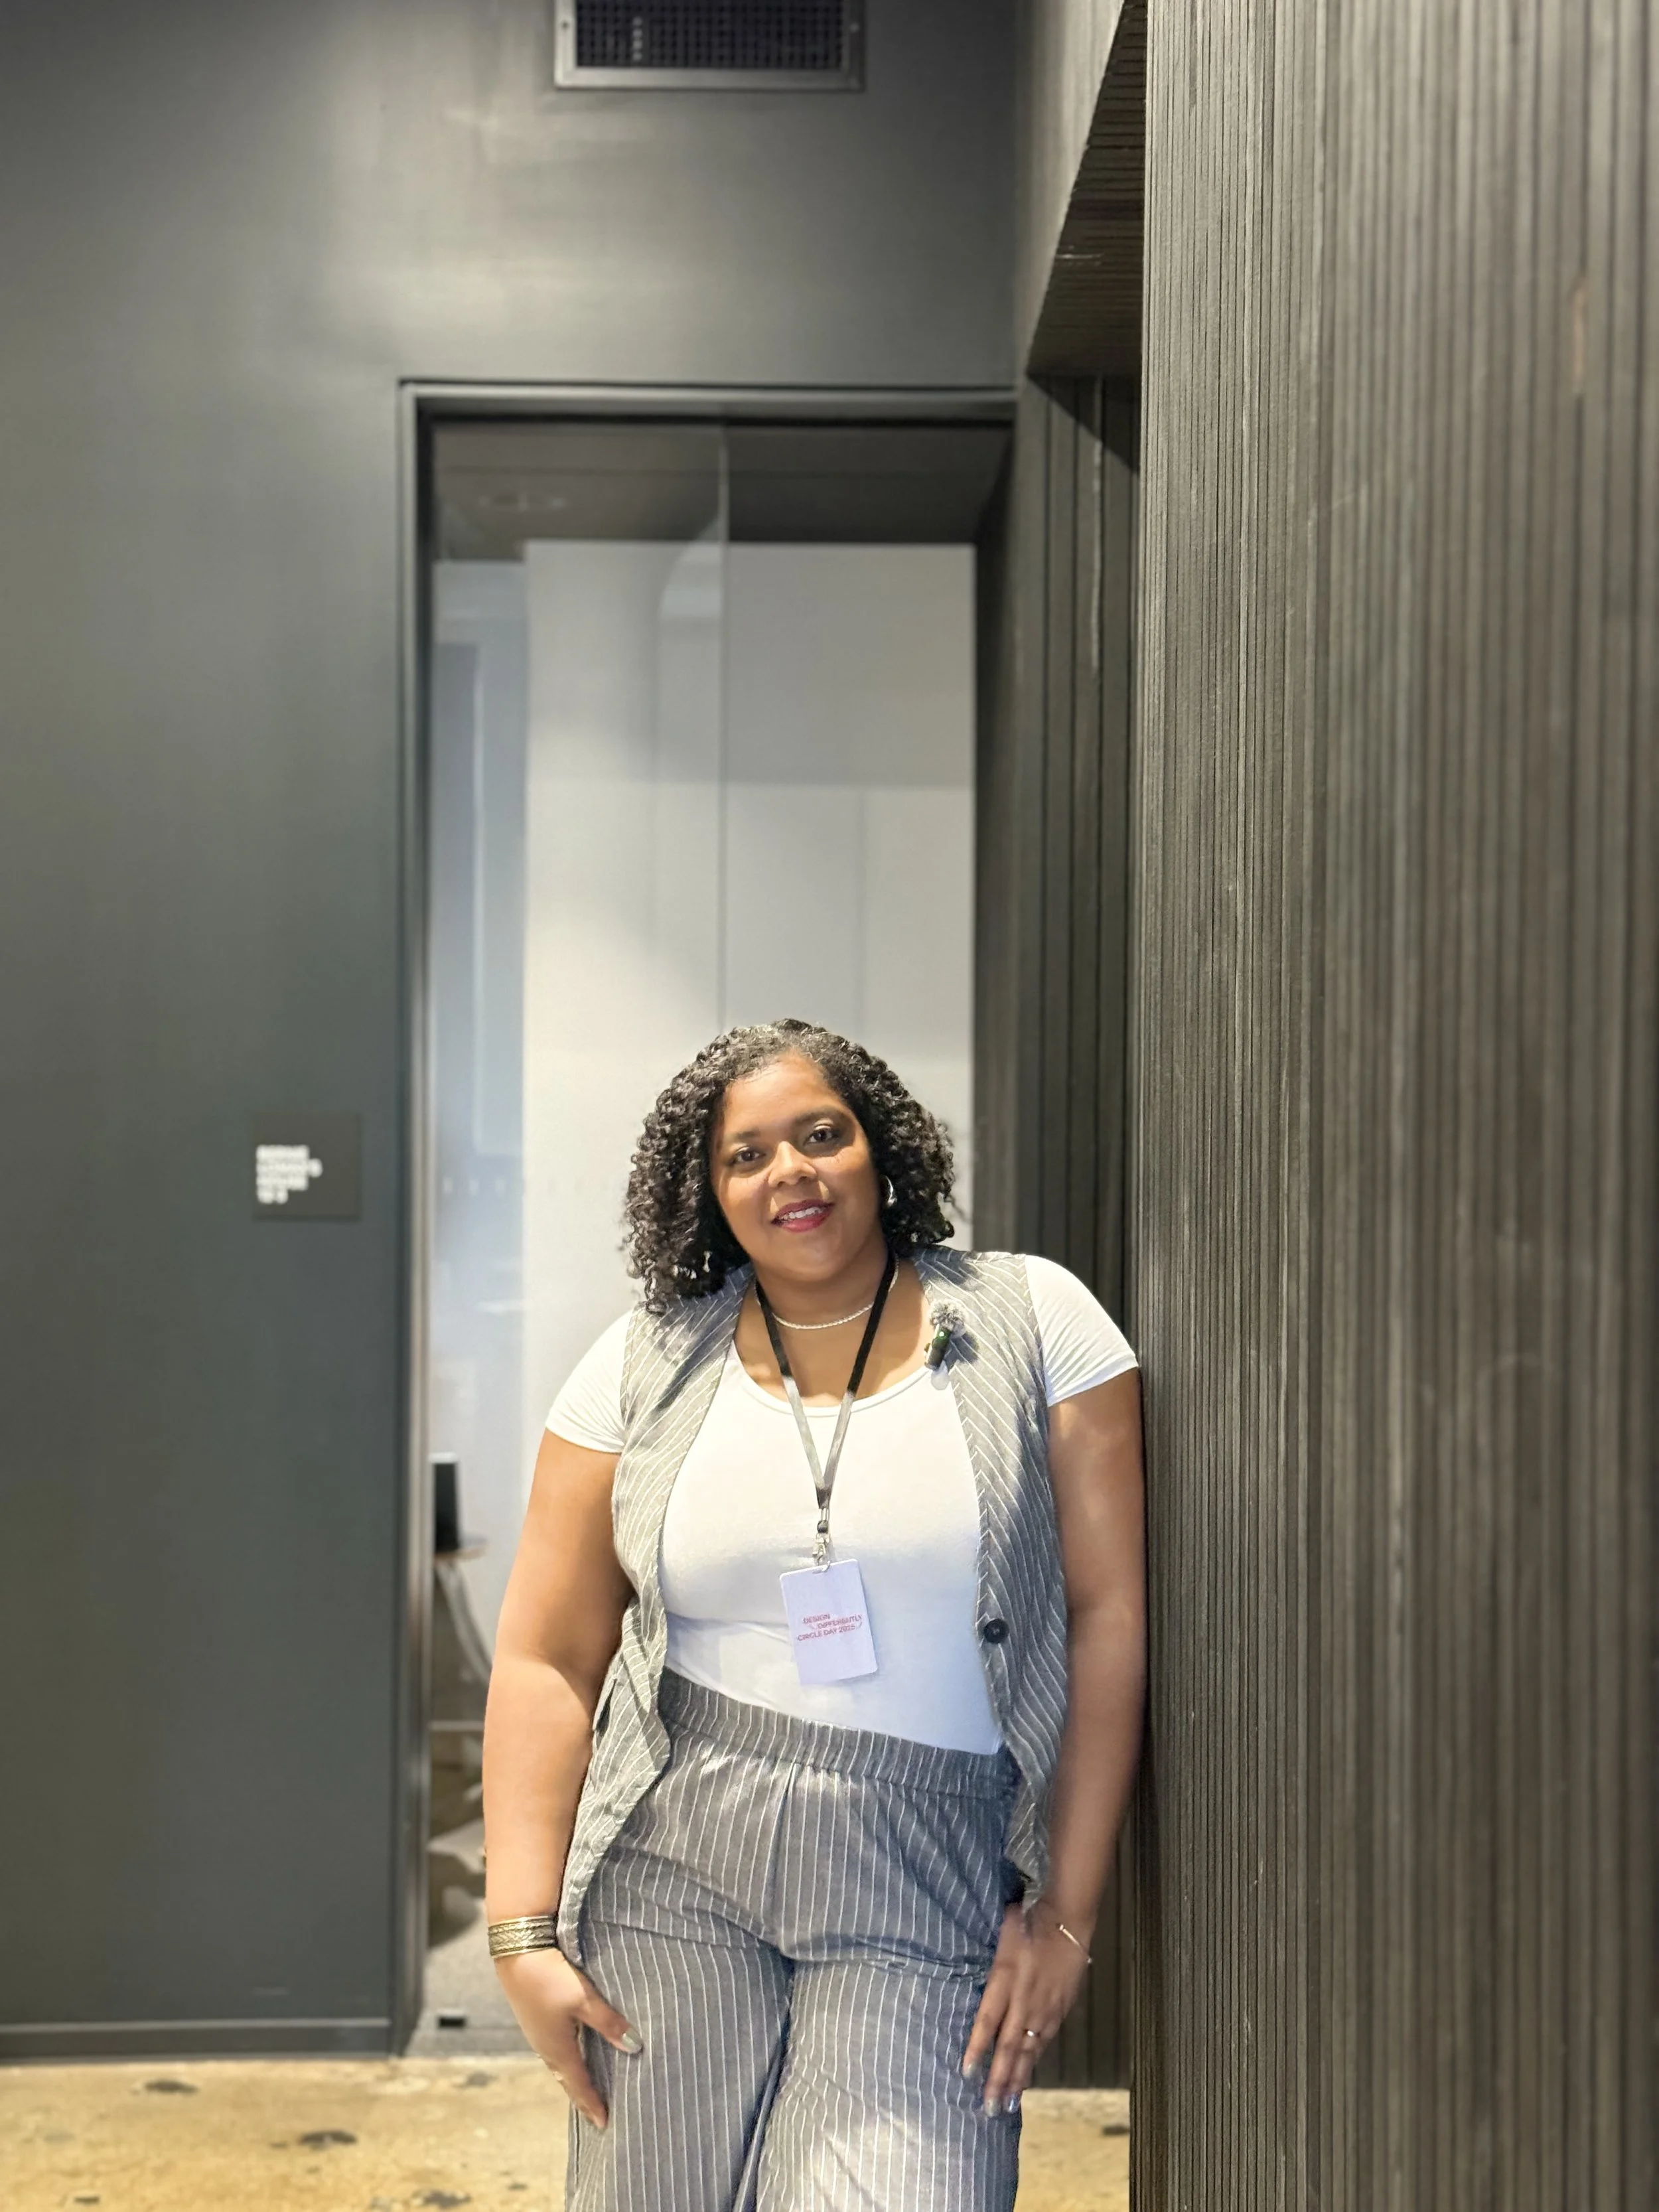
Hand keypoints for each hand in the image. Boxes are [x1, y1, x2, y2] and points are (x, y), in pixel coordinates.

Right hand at [494, 1947, 640, 2127]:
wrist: (517, 1952)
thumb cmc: (551, 1977)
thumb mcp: (585, 1999)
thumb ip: (609, 2023)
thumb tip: (634, 2046)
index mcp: (558, 2049)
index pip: (579, 2086)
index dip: (593, 2105)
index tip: (605, 2124)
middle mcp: (545, 2048)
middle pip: (567, 2080)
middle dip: (583, 2097)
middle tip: (597, 2113)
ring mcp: (537, 2034)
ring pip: (559, 2065)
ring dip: (574, 2078)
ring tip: (587, 2088)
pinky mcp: (535, 2019)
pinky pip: (553, 2050)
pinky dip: (566, 2060)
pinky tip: (573, 2053)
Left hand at [962, 1901, 1091, 2112]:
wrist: (1068, 1920)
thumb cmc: (1027, 1921)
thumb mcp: (1001, 1938)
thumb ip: (991, 1967)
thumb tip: (975, 1985)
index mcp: (1006, 1978)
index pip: (988, 2020)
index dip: (977, 2047)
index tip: (967, 2073)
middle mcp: (1025, 1999)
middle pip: (1009, 2044)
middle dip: (998, 2077)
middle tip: (988, 2107)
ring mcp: (1045, 2008)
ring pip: (1029, 2049)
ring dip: (1018, 2077)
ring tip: (1007, 2103)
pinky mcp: (1060, 2010)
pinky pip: (1045, 2041)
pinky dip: (1035, 2061)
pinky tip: (1028, 2076)